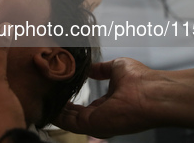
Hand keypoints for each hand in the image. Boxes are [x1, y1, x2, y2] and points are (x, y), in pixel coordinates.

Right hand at [54, 58, 193, 137]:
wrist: (152, 93)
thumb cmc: (141, 80)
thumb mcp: (117, 68)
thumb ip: (102, 70)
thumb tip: (90, 68)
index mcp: (108, 105)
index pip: (84, 107)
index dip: (70, 99)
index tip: (56, 89)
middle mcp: (101, 116)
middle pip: (74, 115)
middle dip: (58, 105)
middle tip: (42, 93)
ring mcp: (97, 122)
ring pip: (68, 119)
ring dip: (54, 109)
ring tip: (40, 96)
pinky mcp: (93, 124)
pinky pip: (69, 122)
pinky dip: (57, 114)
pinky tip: (47, 103)